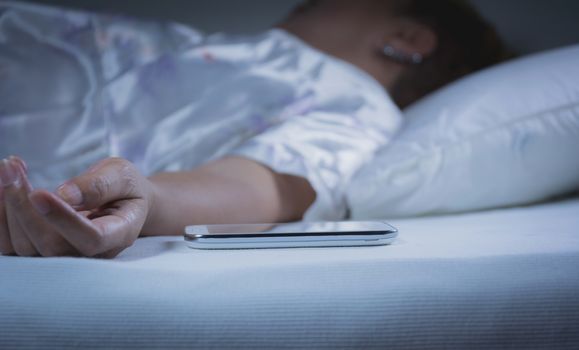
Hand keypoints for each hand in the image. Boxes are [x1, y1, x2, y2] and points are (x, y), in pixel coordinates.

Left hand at [0, 157, 152, 257]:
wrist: (122, 203)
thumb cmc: (126, 188)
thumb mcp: (122, 176)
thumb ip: (99, 185)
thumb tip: (65, 195)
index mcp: (120, 234)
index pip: (91, 239)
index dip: (63, 220)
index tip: (38, 192)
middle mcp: (92, 254)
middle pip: (51, 246)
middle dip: (24, 207)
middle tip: (10, 167)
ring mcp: (65, 258)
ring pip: (25, 248)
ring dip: (8, 207)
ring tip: (8, 169)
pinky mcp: (41, 252)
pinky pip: (11, 246)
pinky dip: (0, 217)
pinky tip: (3, 187)